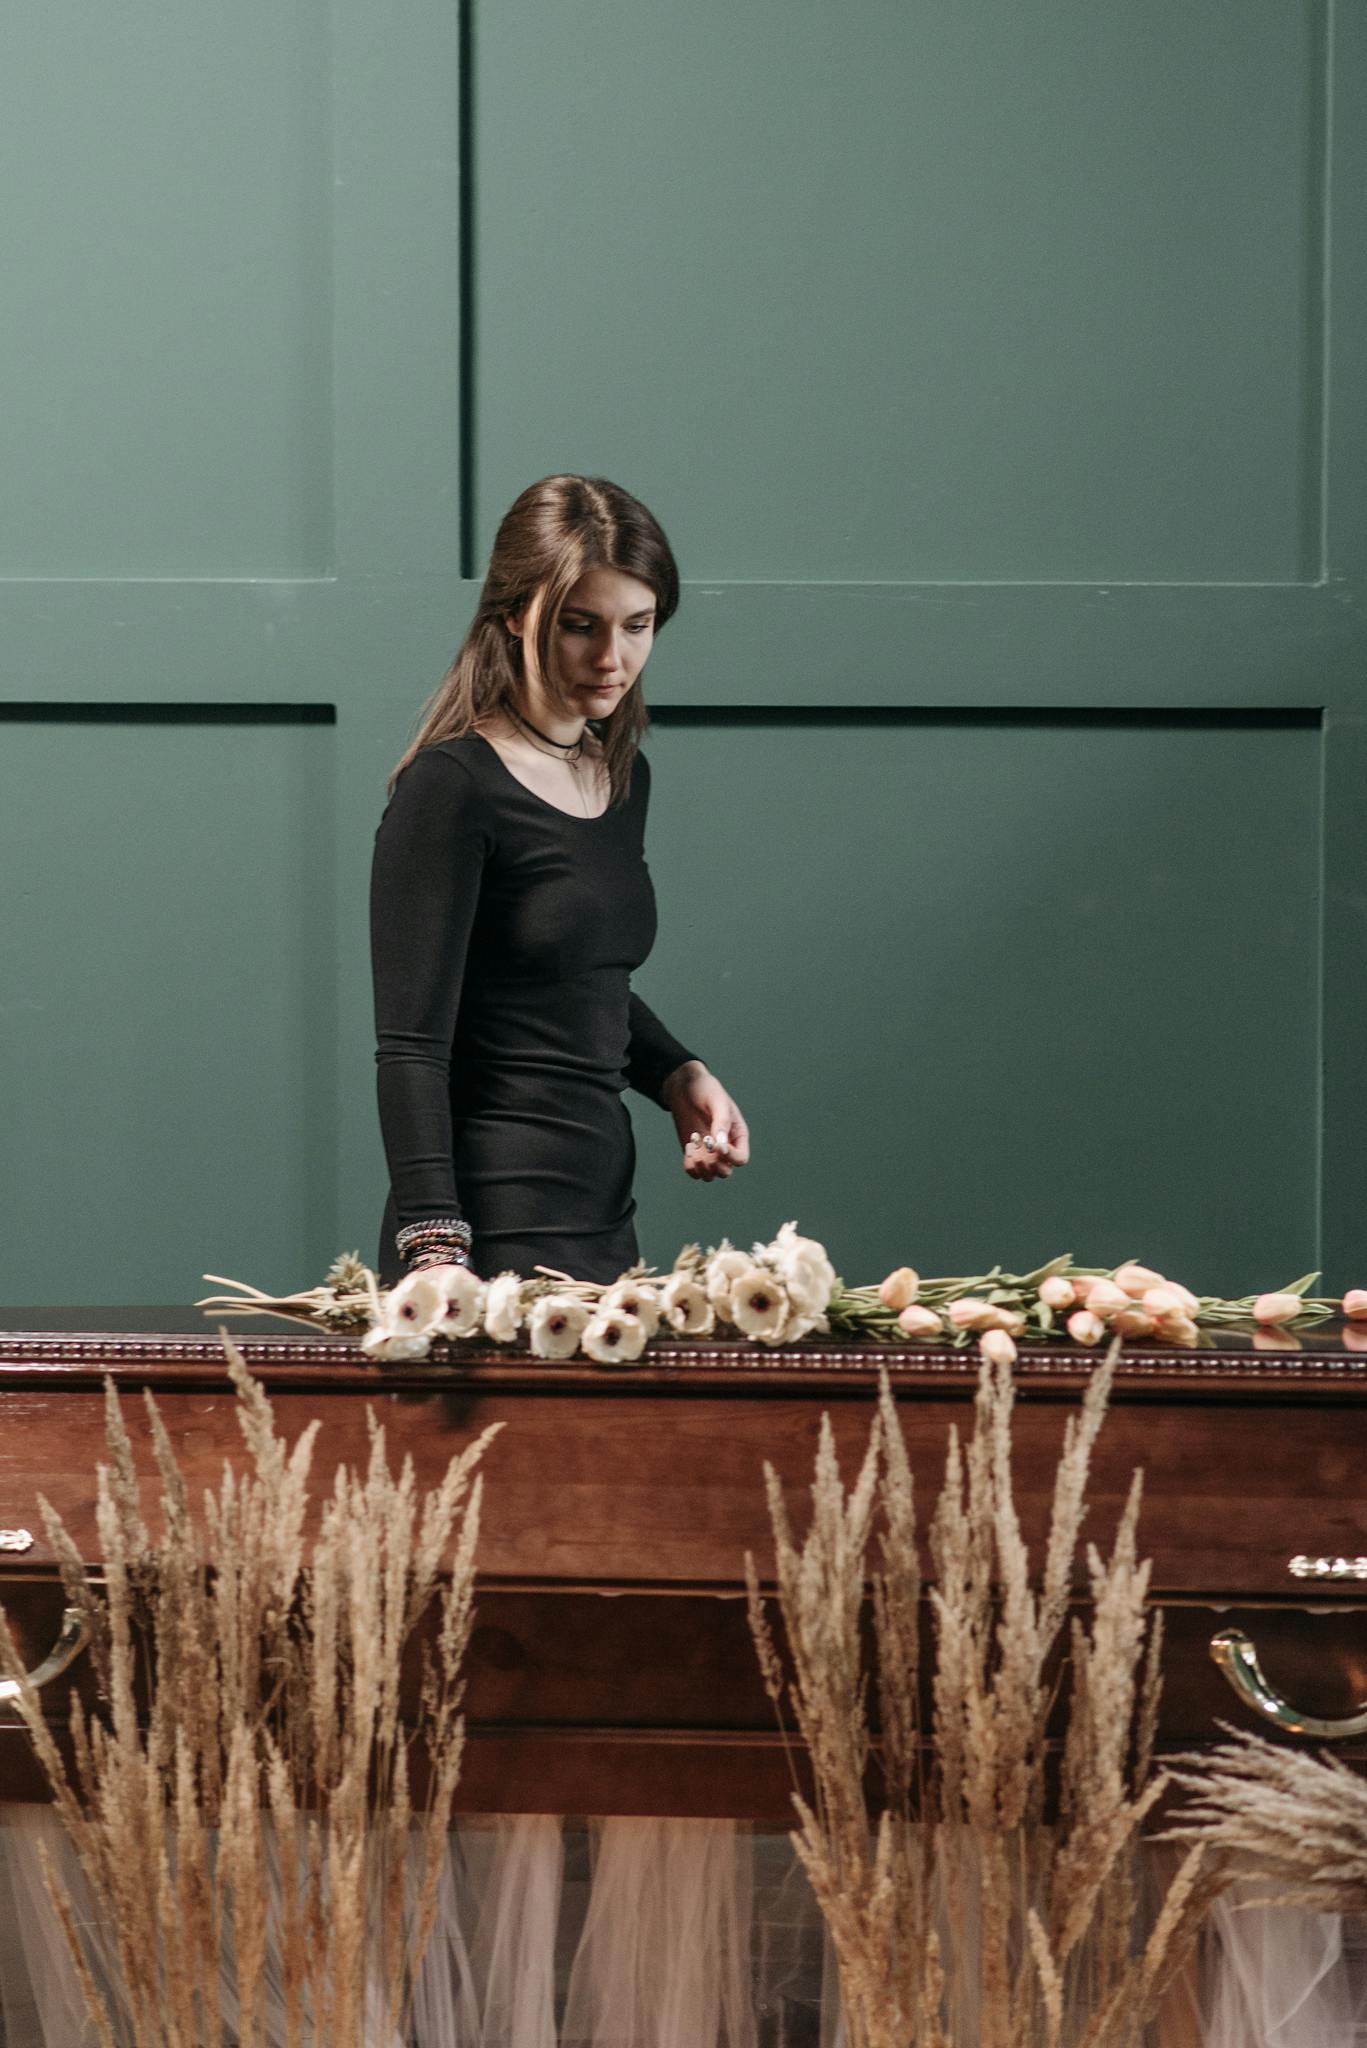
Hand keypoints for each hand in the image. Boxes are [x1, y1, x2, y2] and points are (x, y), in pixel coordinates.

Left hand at [661, 1062, 749, 1181]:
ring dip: (700, 1165)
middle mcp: (725, 1147)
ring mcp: (708, 1152)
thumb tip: (722, 1145)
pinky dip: (690, 1166)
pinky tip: (688, 1146)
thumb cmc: (706, 1090)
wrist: (684, 1087)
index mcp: (737, 1135)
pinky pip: (694, 1172)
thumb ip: (721, 1122)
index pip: (741, 1159)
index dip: (730, 1157)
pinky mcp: (693, 1153)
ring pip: (710, 1175)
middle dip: (714, 1163)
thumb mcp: (717, 1102)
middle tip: (704, 1144)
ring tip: (693, 1144)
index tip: (716, 1144)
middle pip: (726, 1171)